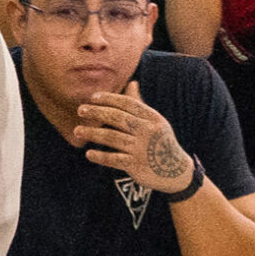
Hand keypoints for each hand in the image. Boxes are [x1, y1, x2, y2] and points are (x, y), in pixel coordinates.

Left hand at [74, 82, 194, 191]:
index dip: (109, 99)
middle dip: (97, 112)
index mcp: (152, 118)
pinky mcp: (137, 165)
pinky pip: (114, 159)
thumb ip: (139, 105)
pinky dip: (101, 156)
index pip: (128, 104)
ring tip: (77, 131)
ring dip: (92, 133)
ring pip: (112, 137)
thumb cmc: (160, 143)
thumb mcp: (155, 122)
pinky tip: (89, 153)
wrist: (176, 173)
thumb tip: (132, 82)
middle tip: (80, 110)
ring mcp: (142, 149)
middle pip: (118, 118)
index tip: (93, 98)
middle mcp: (148, 131)